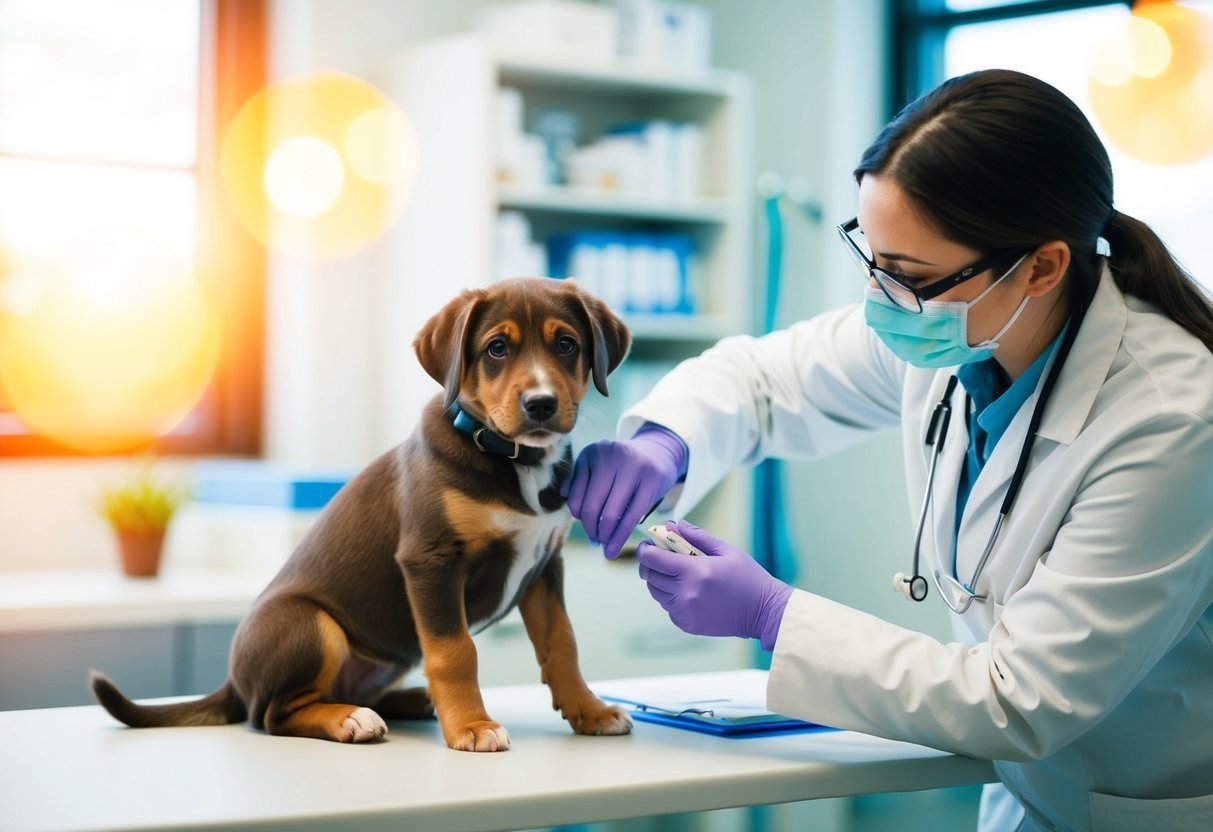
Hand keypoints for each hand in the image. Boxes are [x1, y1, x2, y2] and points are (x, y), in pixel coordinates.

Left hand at [563, 424, 687, 558]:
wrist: (660, 452)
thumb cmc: (623, 464)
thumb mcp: (598, 463)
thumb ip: (578, 479)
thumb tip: (567, 500)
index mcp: (593, 452)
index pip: (576, 494)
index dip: (577, 515)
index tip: (583, 525)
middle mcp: (612, 456)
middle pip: (592, 505)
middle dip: (590, 529)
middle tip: (594, 540)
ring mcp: (633, 467)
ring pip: (611, 513)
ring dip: (605, 536)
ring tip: (604, 547)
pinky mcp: (651, 480)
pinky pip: (632, 516)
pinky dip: (620, 537)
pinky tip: (613, 549)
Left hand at [637, 520, 793, 650]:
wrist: (764, 612)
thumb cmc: (748, 577)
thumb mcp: (726, 550)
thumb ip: (697, 537)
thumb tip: (674, 525)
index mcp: (695, 571)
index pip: (653, 559)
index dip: (645, 550)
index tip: (647, 545)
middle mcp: (686, 593)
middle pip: (650, 577)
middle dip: (650, 565)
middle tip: (659, 558)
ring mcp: (686, 612)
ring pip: (657, 594)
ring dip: (660, 582)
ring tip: (677, 575)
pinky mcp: (688, 626)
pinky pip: (668, 609)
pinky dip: (672, 599)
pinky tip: (688, 592)